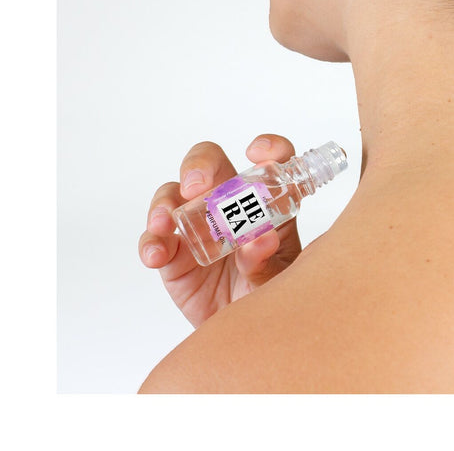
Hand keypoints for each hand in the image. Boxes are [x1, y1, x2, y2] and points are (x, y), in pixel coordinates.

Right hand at [138, 134, 301, 326]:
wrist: (239, 329)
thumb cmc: (266, 295)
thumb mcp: (277, 279)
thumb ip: (268, 262)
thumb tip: (261, 240)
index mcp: (264, 204)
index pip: (269, 161)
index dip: (268, 148)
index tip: (259, 154)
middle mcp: (227, 205)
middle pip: (210, 164)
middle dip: (200, 165)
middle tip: (198, 186)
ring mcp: (195, 224)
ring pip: (173, 193)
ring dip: (165, 201)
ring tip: (166, 222)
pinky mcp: (173, 250)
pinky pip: (154, 237)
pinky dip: (151, 242)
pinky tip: (157, 255)